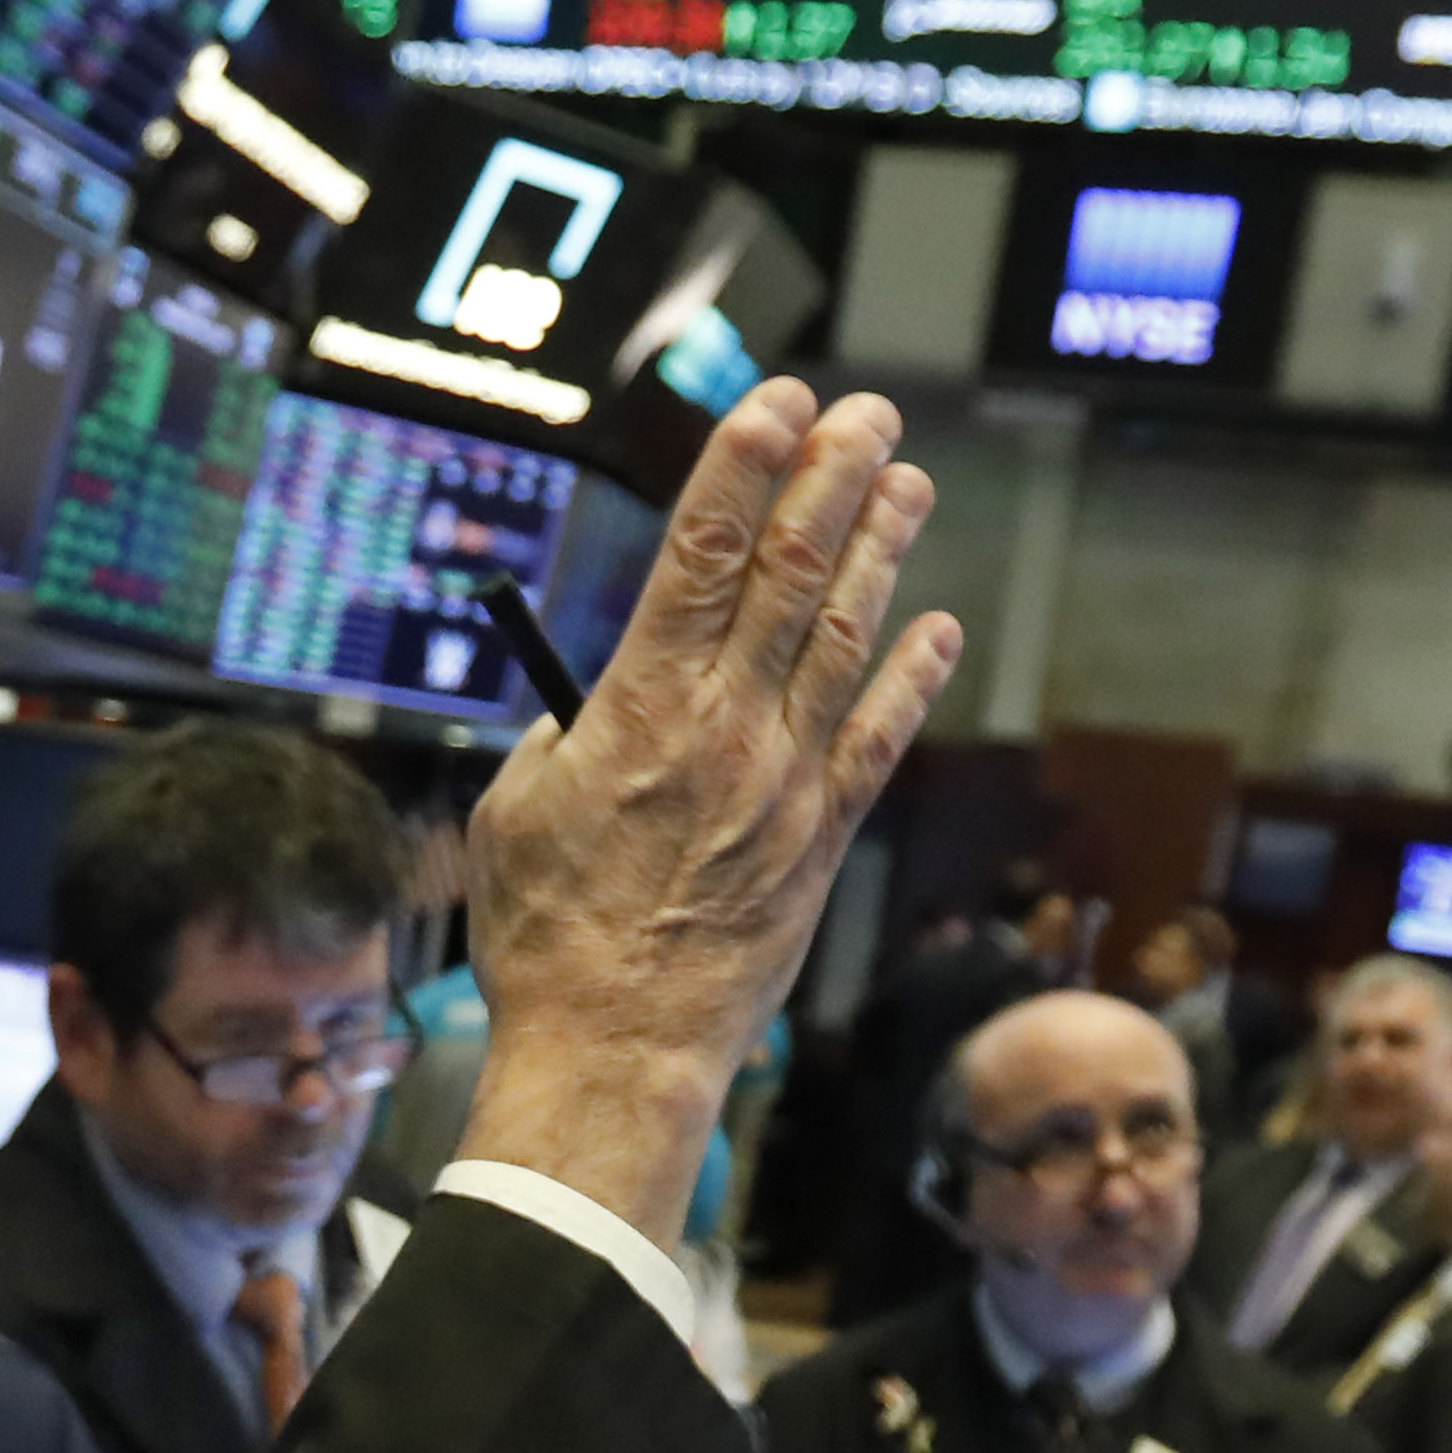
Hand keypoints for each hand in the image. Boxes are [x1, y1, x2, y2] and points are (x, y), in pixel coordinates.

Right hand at [464, 383, 963, 1251]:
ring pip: (846, 637)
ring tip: (909, 481)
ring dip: (882, 551)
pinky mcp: (821, 840)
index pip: (701, 555)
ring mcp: (784, 783)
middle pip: (790, 574)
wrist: (617, 1050)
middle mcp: (724, 730)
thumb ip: (555, 742)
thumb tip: (585, 711)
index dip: (743, 466)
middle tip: (866, 413)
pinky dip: (911, 676)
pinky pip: (880, 740)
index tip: (775, 402)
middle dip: (832, 479)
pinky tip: (937, 625)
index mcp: (636, 712)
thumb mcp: (514, 817)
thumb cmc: (546, 941)